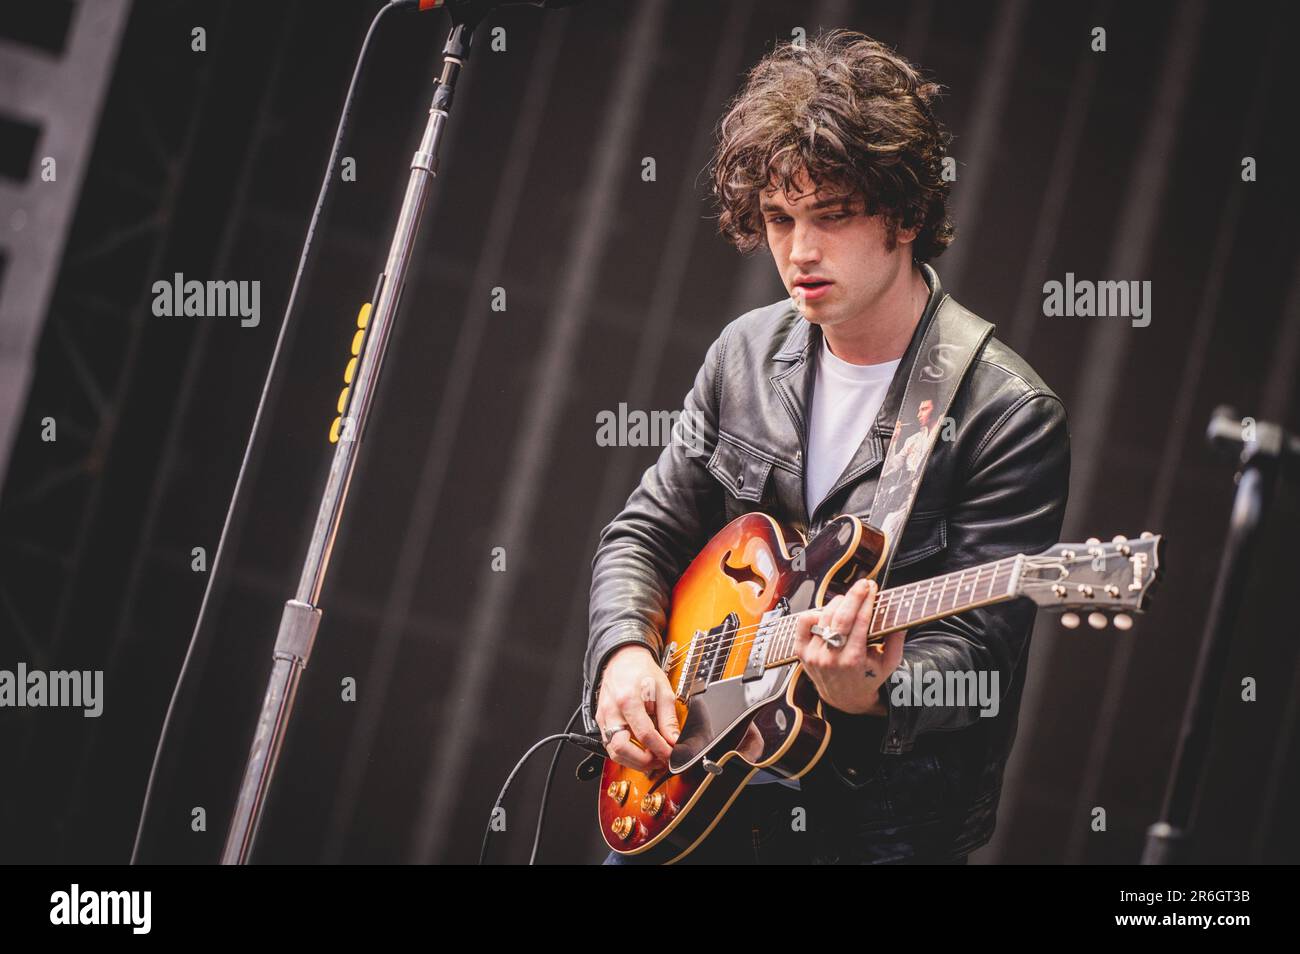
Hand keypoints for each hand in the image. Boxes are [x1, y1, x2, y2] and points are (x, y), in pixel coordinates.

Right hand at [595, 645, 680, 772]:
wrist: (623, 659)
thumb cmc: (642, 671)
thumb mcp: (663, 690)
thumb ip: (668, 718)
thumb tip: (673, 740)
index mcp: (628, 699)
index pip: (644, 734)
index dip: (660, 749)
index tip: (670, 755)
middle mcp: (612, 710)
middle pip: (622, 748)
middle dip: (642, 761)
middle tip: (659, 761)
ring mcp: (603, 717)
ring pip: (613, 751)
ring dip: (633, 761)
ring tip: (651, 759)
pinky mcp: (601, 722)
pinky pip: (610, 745)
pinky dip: (625, 754)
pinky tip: (639, 752)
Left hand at [793, 578, 905, 714]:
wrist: (843, 699)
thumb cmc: (868, 679)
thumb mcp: (888, 665)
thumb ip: (896, 641)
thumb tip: (901, 616)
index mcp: (852, 661)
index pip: (859, 622)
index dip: (867, 601)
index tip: (873, 588)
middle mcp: (830, 657)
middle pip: (841, 616)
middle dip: (854, 596)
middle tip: (864, 584)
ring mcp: (813, 654)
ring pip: (824, 616)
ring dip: (838, 602)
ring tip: (850, 599)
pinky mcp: (801, 651)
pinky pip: (804, 622)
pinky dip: (815, 612)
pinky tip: (828, 612)